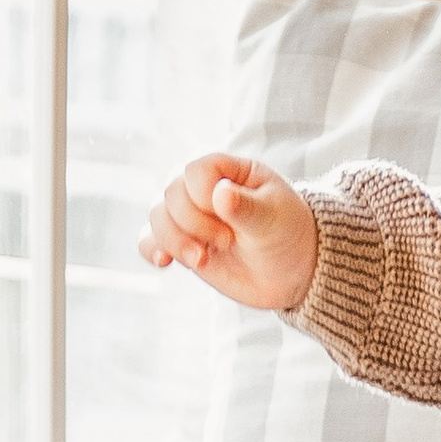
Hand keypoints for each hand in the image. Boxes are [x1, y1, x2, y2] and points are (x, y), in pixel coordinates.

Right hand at [139, 153, 317, 312]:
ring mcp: (190, 216)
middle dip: (193, 223)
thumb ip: (246, 207)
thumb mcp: (274, 218)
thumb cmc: (288, 233)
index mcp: (230, 171)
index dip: (203, 196)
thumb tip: (220, 192)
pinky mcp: (181, 242)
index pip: (195, 170)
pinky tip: (165, 262)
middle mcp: (203, 189)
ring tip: (201, 259)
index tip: (231, 220)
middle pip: (171, 192)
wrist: (291, 271)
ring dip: (174, 240)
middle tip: (227, 241)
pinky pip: (149, 240)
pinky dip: (152, 249)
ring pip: (156, 215)